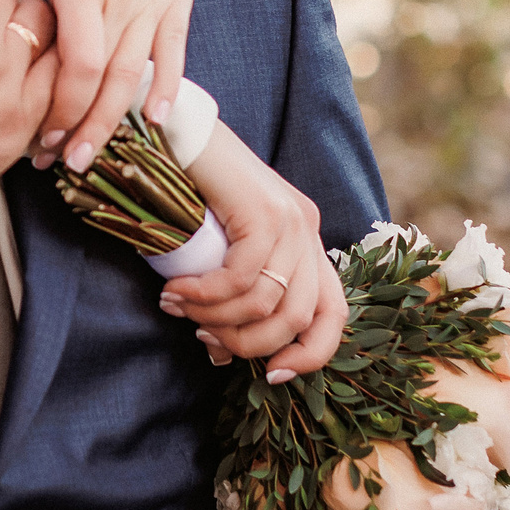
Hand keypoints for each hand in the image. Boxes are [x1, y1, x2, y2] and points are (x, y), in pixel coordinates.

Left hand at [32, 0, 196, 173]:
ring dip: (113, 120)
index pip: (77, 64)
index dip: (59, 107)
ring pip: (137, 74)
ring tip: (91, 153)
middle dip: (80, 128)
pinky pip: (174, 50)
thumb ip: (53, 2)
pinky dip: (166, 88)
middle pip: (106, 80)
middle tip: (61, 161)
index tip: (40, 131)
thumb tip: (45, 53)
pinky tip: (153, 121)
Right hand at [156, 120, 346, 381]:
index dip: (312, 355)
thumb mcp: (220, 250)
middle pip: (300, 317)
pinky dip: (205, 295)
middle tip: (203, 338)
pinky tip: (175, 293)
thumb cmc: (191, 192)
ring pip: (270, 302)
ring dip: (217, 319)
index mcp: (307, 242)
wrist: (178, 132)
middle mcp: (308, 230)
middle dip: (249, 344)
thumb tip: (219, 351)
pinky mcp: (265, 212)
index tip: (272, 376)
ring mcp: (292, 219)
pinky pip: (241, 276)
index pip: (334, 314)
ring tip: (178, 310)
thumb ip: (231, 293)